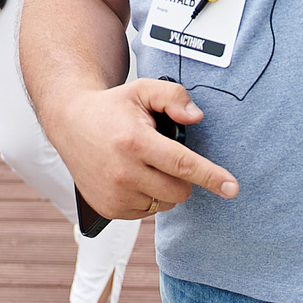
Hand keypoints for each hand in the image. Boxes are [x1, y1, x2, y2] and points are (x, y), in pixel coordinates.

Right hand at [49, 77, 237, 219]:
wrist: (70, 123)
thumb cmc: (111, 107)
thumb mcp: (142, 90)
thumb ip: (173, 96)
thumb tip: (196, 116)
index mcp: (134, 142)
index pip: (183, 164)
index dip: (211, 176)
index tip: (232, 188)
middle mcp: (123, 172)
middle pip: (179, 191)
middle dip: (183, 178)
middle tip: (165, 157)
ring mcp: (114, 194)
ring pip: (164, 204)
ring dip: (163, 189)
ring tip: (143, 165)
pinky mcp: (109, 209)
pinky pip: (145, 212)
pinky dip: (146, 198)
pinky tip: (130, 177)